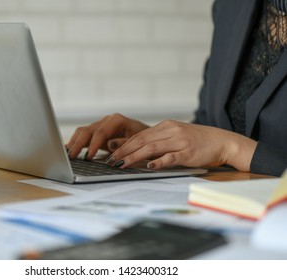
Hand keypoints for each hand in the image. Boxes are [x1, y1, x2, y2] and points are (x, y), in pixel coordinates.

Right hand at [66, 113, 148, 158]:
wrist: (147, 138)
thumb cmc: (144, 140)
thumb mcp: (139, 142)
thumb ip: (124, 143)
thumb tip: (109, 143)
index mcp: (117, 120)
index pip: (101, 132)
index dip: (93, 145)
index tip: (88, 157)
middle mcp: (107, 121)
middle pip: (88, 130)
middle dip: (79, 144)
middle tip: (72, 157)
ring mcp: (101, 126)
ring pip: (83, 132)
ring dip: (75, 143)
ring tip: (68, 155)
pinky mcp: (97, 133)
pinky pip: (84, 136)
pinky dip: (75, 142)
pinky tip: (68, 150)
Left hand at [107, 120, 256, 171]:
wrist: (222, 141)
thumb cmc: (197, 140)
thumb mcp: (176, 135)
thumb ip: (159, 140)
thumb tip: (139, 150)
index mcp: (166, 126)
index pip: (140, 136)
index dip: (124, 145)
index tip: (111, 153)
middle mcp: (171, 131)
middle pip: (142, 141)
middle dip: (124, 151)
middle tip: (111, 160)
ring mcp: (180, 142)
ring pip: (152, 148)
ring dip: (134, 157)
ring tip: (121, 164)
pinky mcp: (188, 153)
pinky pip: (171, 157)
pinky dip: (159, 162)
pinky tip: (149, 166)